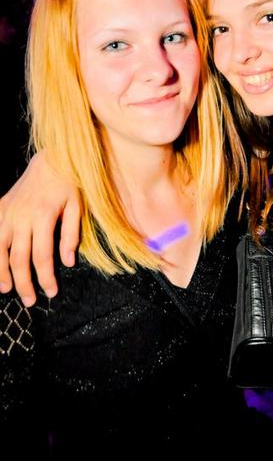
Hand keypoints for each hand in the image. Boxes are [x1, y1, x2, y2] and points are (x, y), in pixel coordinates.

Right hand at [0, 152, 80, 305]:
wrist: (51, 160)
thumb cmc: (69, 185)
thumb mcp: (77, 208)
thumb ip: (71, 235)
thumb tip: (68, 263)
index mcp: (43, 217)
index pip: (42, 257)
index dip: (45, 278)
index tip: (51, 292)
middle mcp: (21, 216)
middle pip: (18, 259)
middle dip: (24, 283)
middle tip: (30, 301)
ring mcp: (7, 212)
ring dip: (1, 273)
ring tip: (7, 289)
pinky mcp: (0, 207)